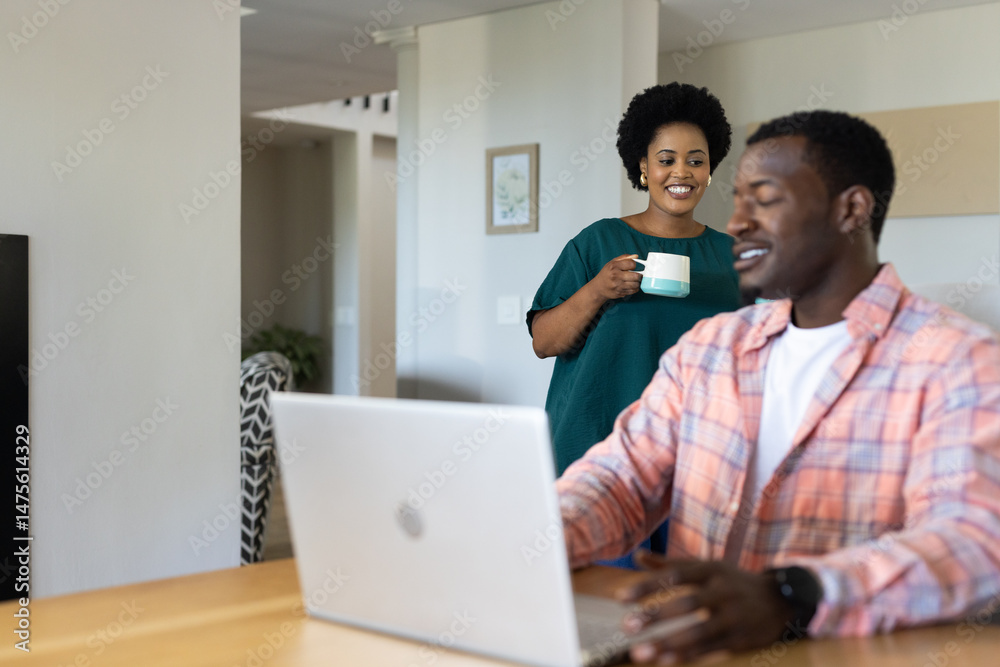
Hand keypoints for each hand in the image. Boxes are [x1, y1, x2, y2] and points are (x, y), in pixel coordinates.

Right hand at [590, 253, 640, 300]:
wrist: (598, 288)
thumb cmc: (606, 273)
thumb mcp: (612, 263)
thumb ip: (624, 258)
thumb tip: (636, 256)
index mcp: (614, 266)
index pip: (632, 264)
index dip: (633, 265)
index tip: (631, 267)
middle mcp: (615, 276)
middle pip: (636, 276)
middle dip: (638, 275)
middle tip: (637, 275)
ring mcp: (617, 286)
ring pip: (635, 284)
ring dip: (637, 283)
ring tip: (634, 281)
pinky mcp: (619, 293)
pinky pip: (633, 291)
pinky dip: (634, 289)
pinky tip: (631, 286)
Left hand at [613, 552, 798, 663]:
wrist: (782, 600)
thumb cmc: (733, 581)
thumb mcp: (707, 567)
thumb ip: (671, 564)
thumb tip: (637, 556)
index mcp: (711, 570)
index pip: (675, 575)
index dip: (647, 586)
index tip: (619, 598)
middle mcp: (723, 591)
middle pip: (686, 603)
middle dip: (655, 616)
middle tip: (626, 626)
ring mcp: (733, 616)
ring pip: (698, 631)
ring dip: (667, 643)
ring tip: (640, 652)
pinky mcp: (740, 639)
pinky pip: (711, 648)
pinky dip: (688, 655)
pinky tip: (665, 661)